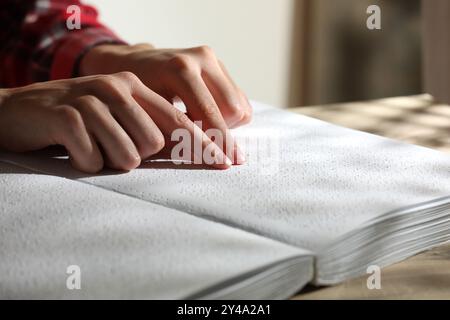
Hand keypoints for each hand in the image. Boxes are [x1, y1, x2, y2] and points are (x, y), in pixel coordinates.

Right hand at [0, 73, 231, 172]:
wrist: (20, 112)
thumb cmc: (78, 122)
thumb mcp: (118, 120)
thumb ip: (152, 129)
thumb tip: (196, 151)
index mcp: (136, 87)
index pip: (181, 120)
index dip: (205, 144)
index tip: (227, 163)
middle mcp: (117, 87)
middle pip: (154, 142)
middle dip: (137, 156)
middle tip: (110, 149)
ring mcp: (91, 98)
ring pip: (126, 153)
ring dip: (109, 160)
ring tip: (90, 147)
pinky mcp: (66, 114)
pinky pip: (92, 156)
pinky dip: (85, 162)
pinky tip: (72, 148)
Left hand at [80, 44, 250, 162]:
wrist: (132, 63)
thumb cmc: (135, 94)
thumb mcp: (149, 116)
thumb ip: (175, 136)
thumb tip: (201, 157)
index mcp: (180, 69)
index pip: (210, 113)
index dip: (216, 142)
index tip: (222, 164)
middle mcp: (201, 58)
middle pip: (233, 110)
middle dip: (224, 135)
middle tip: (214, 153)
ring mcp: (213, 60)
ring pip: (240, 107)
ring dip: (225, 126)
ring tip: (202, 131)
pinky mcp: (220, 66)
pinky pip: (240, 101)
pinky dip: (227, 117)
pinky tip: (206, 120)